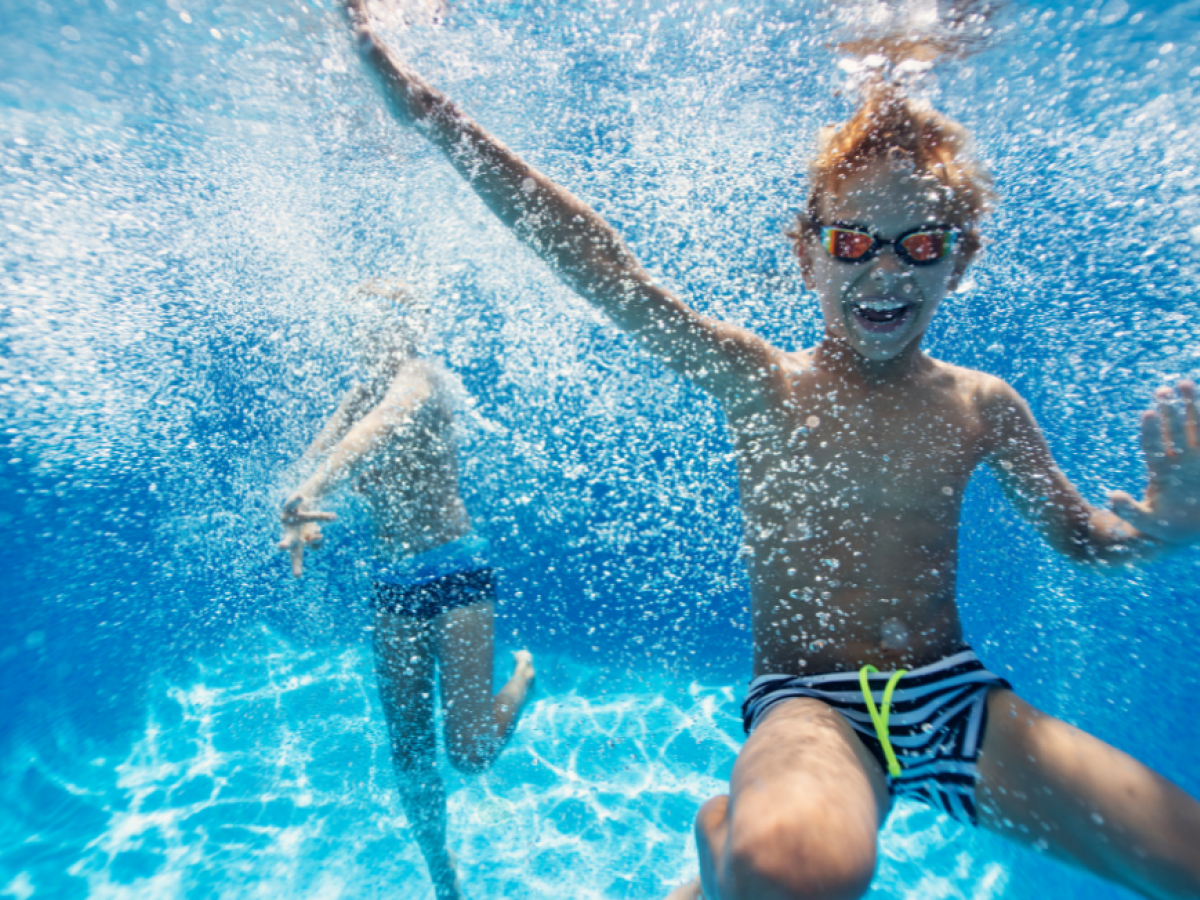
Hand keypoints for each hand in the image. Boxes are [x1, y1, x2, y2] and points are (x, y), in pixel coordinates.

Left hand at [278, 495, 336, 577]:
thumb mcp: (313, 534)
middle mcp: (289, 531)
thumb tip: (314, 538)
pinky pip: (294, 502)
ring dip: (320, 517)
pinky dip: (298, 500)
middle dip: (286, 543)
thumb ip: (316, 541)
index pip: (296, 556)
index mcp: (296, 541)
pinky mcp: (288, 505)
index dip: (296, 565)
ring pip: (307, 517)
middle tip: (281, 547)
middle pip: (289, 538)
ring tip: (334, 517)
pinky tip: (301, 497)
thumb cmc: (306, 523)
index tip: (297, 576)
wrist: (301, 503)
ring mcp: (288, 518)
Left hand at [1109, 380, 1199, 545]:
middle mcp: (1179, 461)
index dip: (1151, 431)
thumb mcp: (1146, 521)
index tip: (1149, 413)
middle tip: (1162, 391)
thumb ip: (1128, 511)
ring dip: (1191, 406)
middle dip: (1170, 412)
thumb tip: (1111, 497)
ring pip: (1194, 427)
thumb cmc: (1167, 527)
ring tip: (1182, 383)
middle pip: (1173, 431)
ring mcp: (1197, 460)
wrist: (1191, 530)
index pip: (1153, 446)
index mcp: (1161, 473)